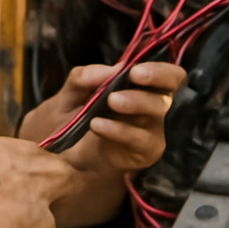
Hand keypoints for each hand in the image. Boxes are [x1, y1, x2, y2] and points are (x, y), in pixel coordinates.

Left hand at [18, 62, 185, 227]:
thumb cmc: (68, 121)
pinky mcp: (145, 151)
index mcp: (134, 84)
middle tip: (133, 75)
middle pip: (170, 85)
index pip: (163, 72)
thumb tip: (110, 69)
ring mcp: (150, 128)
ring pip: (158, 109)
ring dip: (136, 101)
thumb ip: (83, 78)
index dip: (158, 68)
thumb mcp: (67, 96)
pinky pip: (141, 139)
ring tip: (110, 101)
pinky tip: (98, 126)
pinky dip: (120, 130)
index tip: (134, 69)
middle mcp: (148, 103)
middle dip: (155, 77)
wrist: (59, 159)